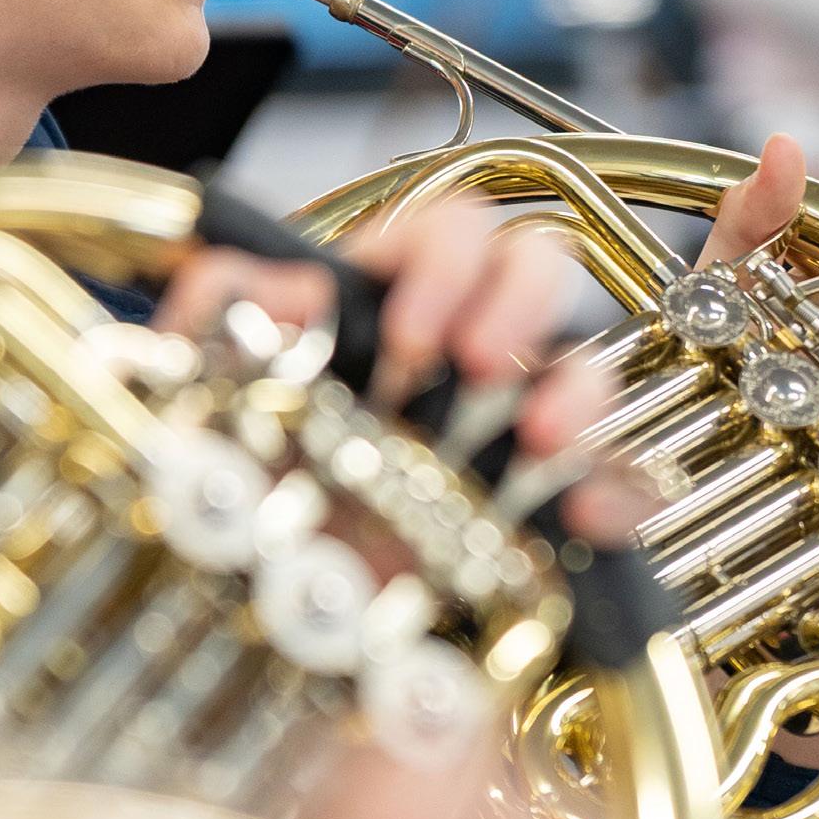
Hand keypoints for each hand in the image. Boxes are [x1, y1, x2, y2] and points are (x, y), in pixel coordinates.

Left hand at [158, 198, 633, 541]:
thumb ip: (220, 307)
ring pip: (583, 359)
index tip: (410, 333)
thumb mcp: (206, 379)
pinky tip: (583, 515)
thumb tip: (292, 283)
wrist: (263, 589)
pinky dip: (612, 489)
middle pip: (534, 264)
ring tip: (540, 440)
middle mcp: (460, 345)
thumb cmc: (245, 466)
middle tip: (475, 364)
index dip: (441, 262)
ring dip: (575, 387)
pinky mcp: (541, 496)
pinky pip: (611, 475)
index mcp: (388, 297)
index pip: (449, 229)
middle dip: (517, 301)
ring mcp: (508, 418)